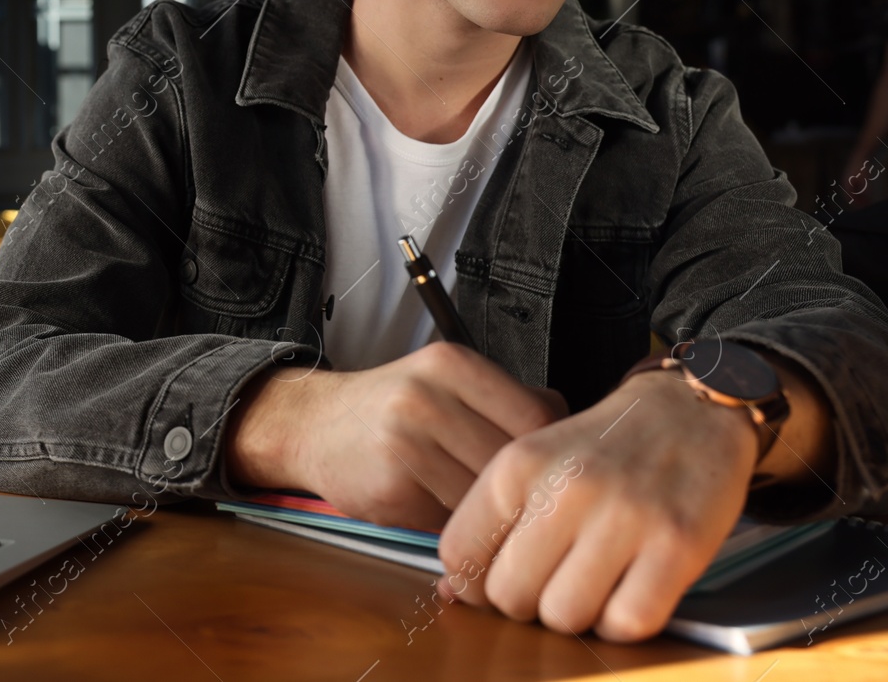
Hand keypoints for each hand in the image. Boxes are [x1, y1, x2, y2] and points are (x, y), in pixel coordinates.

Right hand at [225, 342, 566, 531]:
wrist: (311, 426)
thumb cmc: (391, 410)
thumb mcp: (445, 382)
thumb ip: (505, 401)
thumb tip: (577, 433)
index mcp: (453, 363)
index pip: (539, 414)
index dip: (552, 450)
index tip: (551, 469)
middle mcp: (429, 395)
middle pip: (515, 459)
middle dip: (524, 487)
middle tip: (523, 501)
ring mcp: (407, 441)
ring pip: (487, 495)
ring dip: (492, 512)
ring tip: (483, 510)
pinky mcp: (391, 486)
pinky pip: (453, 519)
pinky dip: (458, 525)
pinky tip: (443, 512)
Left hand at [436, 366, 758, 641]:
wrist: (690, 410)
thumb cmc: (602, 447)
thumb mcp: (532, 460)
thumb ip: (491, 520)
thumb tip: (451, 592)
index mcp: (517, 464)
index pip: (459, 552)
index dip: (473, 582)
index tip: (496, 578)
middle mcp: (565, 489)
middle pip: (510, 596)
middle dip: (526, 603)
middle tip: (550, 581)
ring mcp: (624, 518)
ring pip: (564, 617)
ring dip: (576, 613)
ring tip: (591, 583)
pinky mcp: (678, 547)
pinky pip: (627, 621)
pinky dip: (622, 621)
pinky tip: (627, 591)